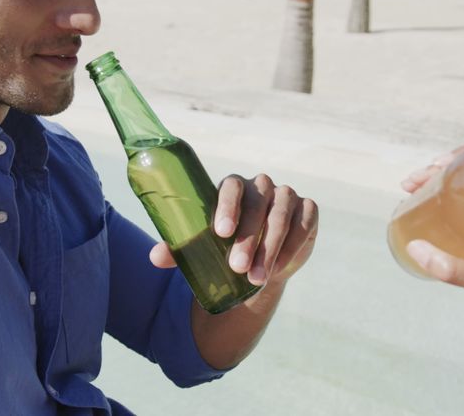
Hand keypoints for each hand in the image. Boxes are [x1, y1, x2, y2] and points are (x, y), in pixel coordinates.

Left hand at [150, 174, 318, 285]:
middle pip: (257, 205)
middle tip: (236, 267)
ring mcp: (286, 196)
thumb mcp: (202, 248)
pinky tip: (278, 268)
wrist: (258, 264)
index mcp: (234, 187)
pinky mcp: (307, 211)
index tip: (220, 233)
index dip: (227, 207)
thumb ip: (180, 250)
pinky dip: (291, 247)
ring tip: (255, 278)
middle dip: (248, 238)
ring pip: (280, 217)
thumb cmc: (225, 248)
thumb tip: (156, 257)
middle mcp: (261, 186)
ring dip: (269, 249)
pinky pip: (303, 225)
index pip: (231, 188)